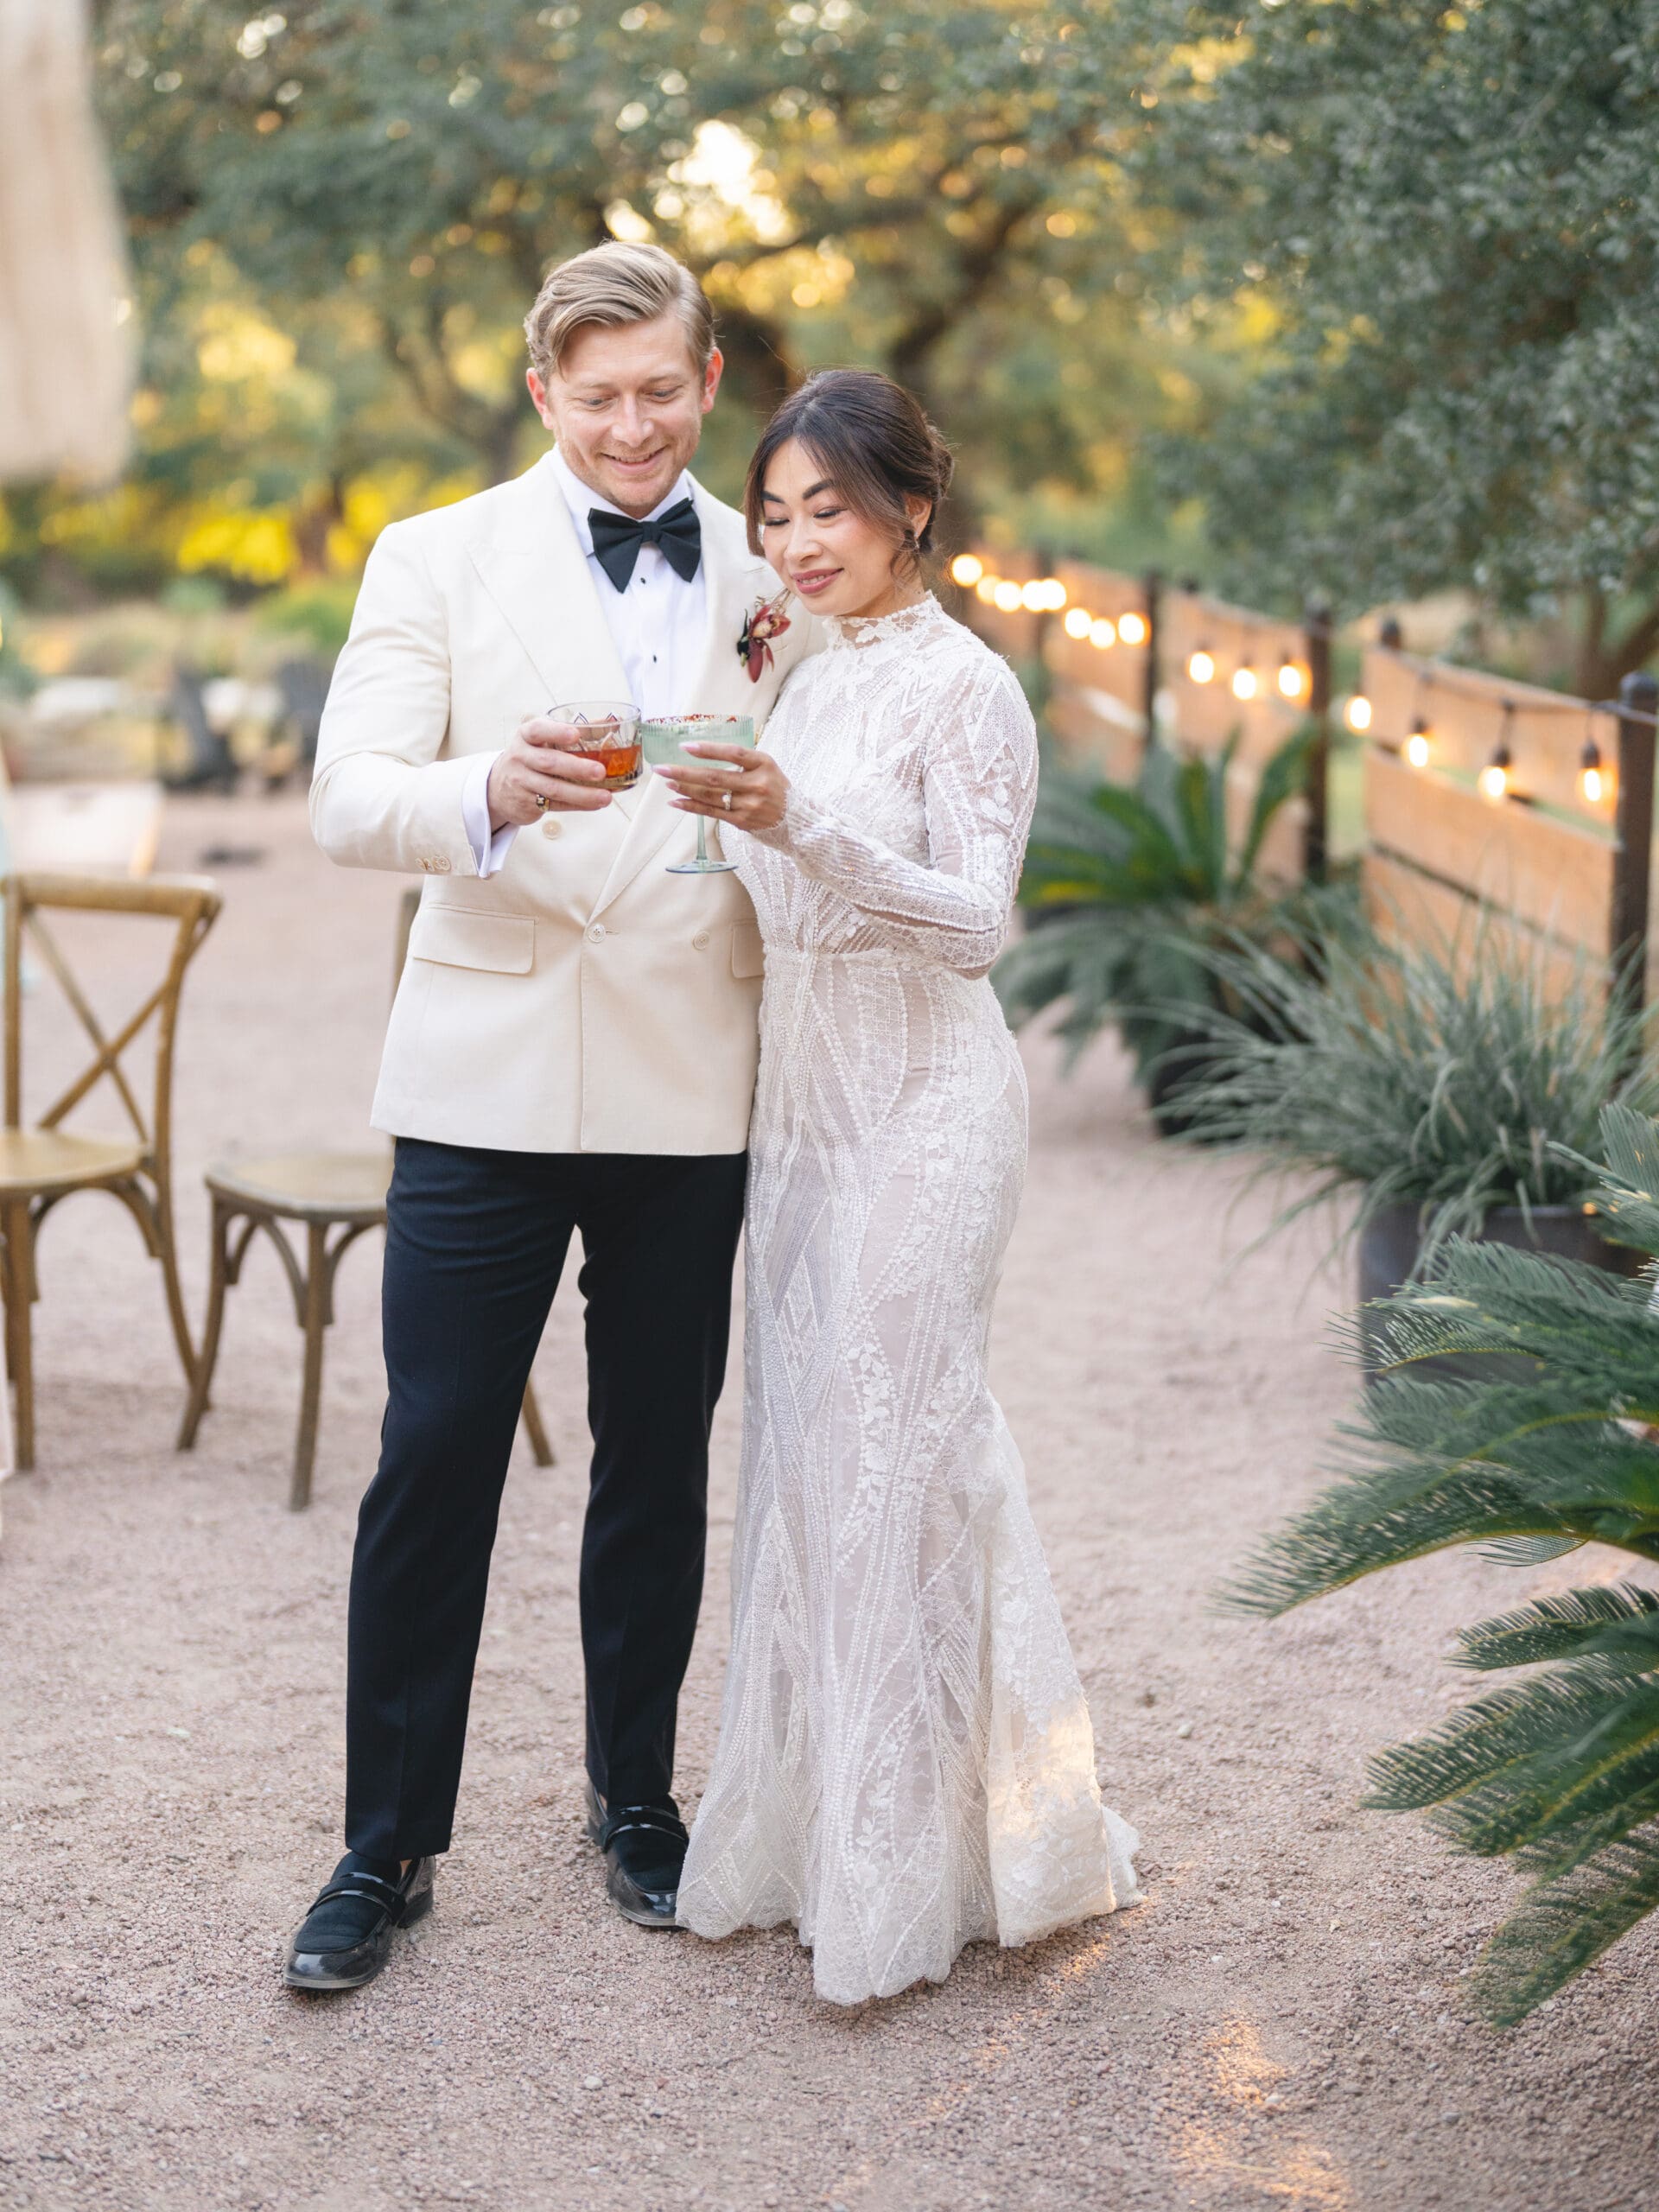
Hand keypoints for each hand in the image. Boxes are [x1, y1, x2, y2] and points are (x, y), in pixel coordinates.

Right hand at [486, 717, 612, 828]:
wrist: (497, 789)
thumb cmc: (529, 758)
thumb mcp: (541, 741)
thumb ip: (572, 731)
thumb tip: (611, 722)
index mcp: (525, 736)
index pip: (537, 730)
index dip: (556, 731)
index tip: (575, 734)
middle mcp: (520, 757)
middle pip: (549, 762)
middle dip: (577, 767)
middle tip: (600, 771)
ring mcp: (521, 781)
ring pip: (554, 788)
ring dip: (582, 794)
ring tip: (606, 796)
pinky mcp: (526, 803)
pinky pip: (555, 805)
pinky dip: (577, 805)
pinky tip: (595, 804)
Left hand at [656, 742, 787, 832]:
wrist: (795, 820)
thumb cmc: (775, 787)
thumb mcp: (766, 766)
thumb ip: (742, 760)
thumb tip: (705, 753)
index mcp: (763, 764)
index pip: (733, 753)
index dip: (708, 750)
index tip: (685, 747)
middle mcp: (757, 784)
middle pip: (715, 777)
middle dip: (685, 772)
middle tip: (662, 768)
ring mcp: (749, 805)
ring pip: (710, 796)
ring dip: (685, 789)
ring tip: (668, 782)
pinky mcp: (742, 821)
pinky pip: (712, 813)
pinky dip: (692, 807)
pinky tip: (677, 801)